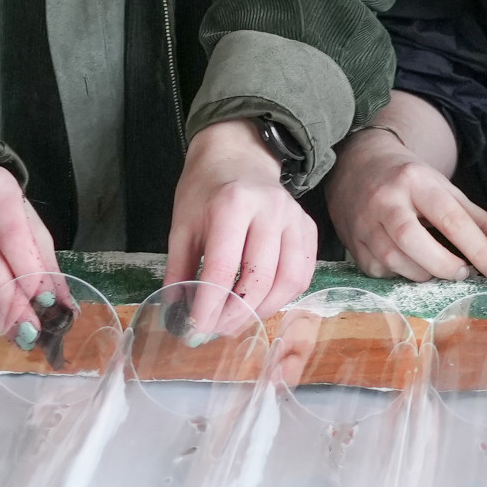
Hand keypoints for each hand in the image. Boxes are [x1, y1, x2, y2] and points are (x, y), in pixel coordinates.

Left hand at [166, 119, 319, 336]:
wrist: (238, 156)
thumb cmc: (205, 192)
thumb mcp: (181, 226)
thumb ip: (179, 271)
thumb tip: (178, 317)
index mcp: (231, 204)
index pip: (222, 268)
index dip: (209, 305)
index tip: (196, 329)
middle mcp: (269, 209)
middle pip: (259, 278)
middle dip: (236, 314)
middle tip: (217, 330)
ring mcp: (294, 217)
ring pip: (288, 280)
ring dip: (263, 310)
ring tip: (239, 320)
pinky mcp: (308, 227)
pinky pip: (303, 273)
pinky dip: (284, 296)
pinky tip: (262, 303)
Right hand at [325, 126, 486, 282]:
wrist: (357, 166)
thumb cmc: (410, 181)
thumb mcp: (445, 190)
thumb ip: (480, 220)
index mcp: (416, 181)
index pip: (451, 218)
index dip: (479, 250)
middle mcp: (386, 200)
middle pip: (413, 240)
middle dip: (445, 265)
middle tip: (462, 271)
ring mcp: (364, 222)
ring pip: (394, 260)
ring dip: (423, 273)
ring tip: (436, 266)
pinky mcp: (352, 244)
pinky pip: (380, 271)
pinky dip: (401, 275)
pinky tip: (409, 263)